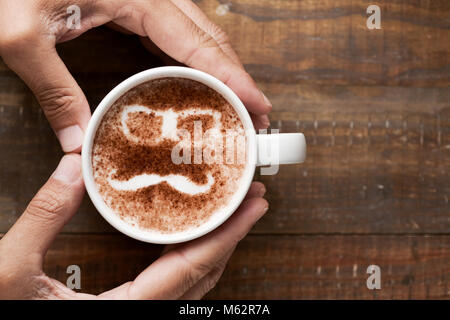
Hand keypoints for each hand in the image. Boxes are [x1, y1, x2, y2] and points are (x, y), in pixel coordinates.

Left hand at [0, 0, 271, 152]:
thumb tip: (77, 143)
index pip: (199, 43)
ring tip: (237, 105)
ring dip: (224, 71)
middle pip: (212, 38)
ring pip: (202, 34)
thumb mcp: (21, 35)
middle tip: (255, 116)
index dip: (233, 78)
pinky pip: (182, 34)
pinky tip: (203, 84)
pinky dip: (199, 62)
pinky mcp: (140, 3)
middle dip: (238, 78)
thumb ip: (53, 89)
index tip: (258, 105)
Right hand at [0, 155, 267, 298]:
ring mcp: (142, 314)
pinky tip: (194, 234)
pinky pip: (178, 284)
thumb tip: (73, 167)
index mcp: (128, 311)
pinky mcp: (134, 309)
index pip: (191, 268)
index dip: (228, 236)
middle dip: (233, 235)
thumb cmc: (6, 315)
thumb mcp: (11, 271)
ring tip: (234, 211)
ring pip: (195, 282)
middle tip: (253, 199)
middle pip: (204, 274)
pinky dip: (194, 256)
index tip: (254, 206)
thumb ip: (43, 217)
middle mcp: (145, 315)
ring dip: (218, 245)